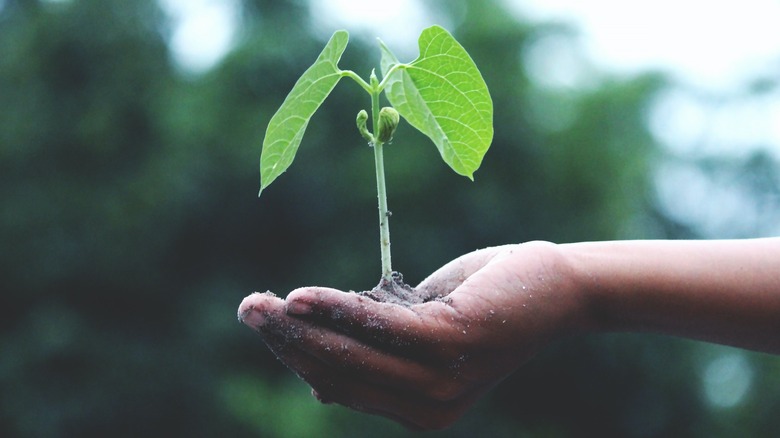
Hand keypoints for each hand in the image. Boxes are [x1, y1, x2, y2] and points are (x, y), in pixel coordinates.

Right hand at [238, 241, 587, 429]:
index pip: (341, 385)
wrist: (554, 287)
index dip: (297, 356)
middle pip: (339, 373)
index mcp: (417, 409)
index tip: (266, 324)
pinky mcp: (452, 345)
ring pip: (352, 354)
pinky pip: (380, 327)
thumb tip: (317, 382)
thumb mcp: (421, 331)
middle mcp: (428, 408)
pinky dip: (337, 310)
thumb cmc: (483, 303)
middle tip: (247, 309)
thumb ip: (376, 352)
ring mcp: (441, 381)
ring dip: (300, 327)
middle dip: (287, 342)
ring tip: (260, 304)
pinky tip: (301, 297)